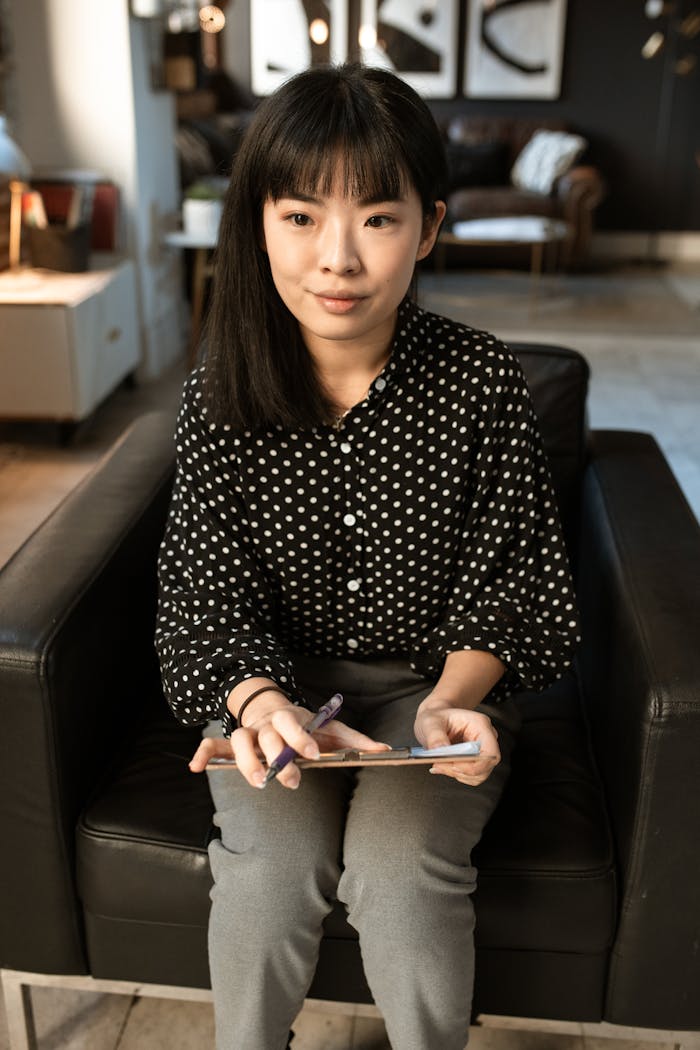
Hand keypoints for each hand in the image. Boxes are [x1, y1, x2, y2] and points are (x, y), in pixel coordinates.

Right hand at [189, 703, 388, 789]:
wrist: (272, 706)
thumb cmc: (305, 724)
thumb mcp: (331, 727)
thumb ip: (355, 740)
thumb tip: (384, 751)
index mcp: (289, 718)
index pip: (292, 724)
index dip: (300, 738)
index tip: (313, 755)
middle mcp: (265, 725)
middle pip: (266, 737)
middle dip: (277, 758)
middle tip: (291, 779)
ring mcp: (247, 733)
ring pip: (237, 741)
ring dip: (245, 761)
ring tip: (256, 782)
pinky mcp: (232, 745)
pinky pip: (212, 746)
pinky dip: (202, 754)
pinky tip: (195, 767)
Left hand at [414, 702, 499, 785]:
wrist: (436, 719)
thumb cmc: (437, 717)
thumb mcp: (431, 722)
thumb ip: (435, 736)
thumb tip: (440, 750)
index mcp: (480, 725)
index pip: (490, 752)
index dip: (476, 765)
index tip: (454, 766)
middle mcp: (485, 739)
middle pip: (485, 766)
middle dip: (462, 771)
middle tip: (439, 765)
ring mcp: (482, 751)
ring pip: (479, 774)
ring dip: (458, 774)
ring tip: (439, 765)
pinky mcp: (475, 760)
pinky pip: (472, 776)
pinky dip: (457, 775)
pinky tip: (444, 767)